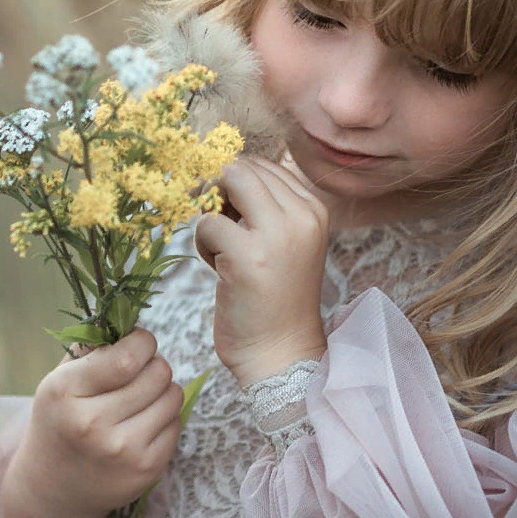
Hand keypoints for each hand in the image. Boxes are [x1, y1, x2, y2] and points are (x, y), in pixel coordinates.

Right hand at [0, 328, 183, 517]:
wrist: (53, 492)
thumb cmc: (59, 423)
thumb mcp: (58, 382)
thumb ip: (90, 348)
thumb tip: (129, 319)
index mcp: (65, 393)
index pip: (127, 356)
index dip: (142, 342)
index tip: (136, 345)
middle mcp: (92, 423)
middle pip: (157, 372)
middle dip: (153, 364)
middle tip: (138, 373)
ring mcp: (122, 450)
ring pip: (173, 396)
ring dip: (163, 389)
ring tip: (141, 397)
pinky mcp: (146, 469)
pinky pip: (177, 423)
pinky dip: (165, 417)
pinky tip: (143, 423)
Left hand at [193, 156, 330, 387]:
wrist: (280, 352)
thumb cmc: (272, 297)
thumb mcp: (280, 241)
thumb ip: (260, 206)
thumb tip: (217, 170)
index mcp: (314, 209)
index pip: (264, 165)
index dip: (232, 180)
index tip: (222, 209)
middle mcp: (302, 215)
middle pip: (242, 168)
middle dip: (216, 189)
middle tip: (212, 224)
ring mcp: (278, 234)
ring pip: (225, 184)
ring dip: (210, 214)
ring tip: (222, 250)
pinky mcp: (249, 257)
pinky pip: (207, 224)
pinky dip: (202, 244)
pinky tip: (219, 269)